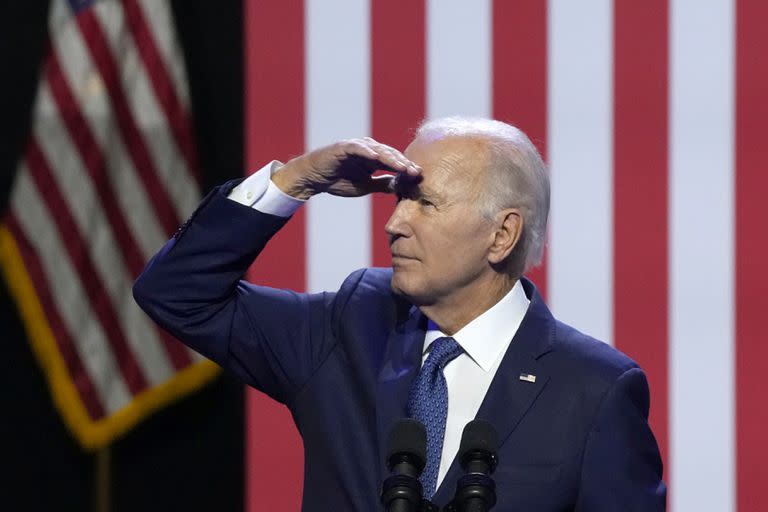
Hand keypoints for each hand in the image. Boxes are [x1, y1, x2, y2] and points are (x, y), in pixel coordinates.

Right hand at [272, 137, 420, 199]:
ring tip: (403, 166)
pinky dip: (367, 151)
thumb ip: (382, 184)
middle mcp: (369, 150)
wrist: (314, 177)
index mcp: (374, 159)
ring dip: (391, 158)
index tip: (420, 178)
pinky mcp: (344, 147)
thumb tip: (400, 187)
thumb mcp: (365, 186)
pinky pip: (357, 148)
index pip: (395, 163)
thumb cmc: (338, 180)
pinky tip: (376, 157)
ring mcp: (357, 147)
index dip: (407, 169)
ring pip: (378, 151)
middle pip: (391, 155)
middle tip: (417, 172)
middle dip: (404, 164)